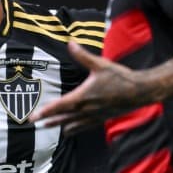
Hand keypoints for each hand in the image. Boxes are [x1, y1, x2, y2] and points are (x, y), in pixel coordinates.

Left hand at [30, 41, 149, 131]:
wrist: (139, 92)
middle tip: (34, 123)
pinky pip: (83, 127)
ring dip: (59, 125)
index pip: (59, 106)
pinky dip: (74, 128)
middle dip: (47, 120)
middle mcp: (86, 110)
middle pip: (62, 118)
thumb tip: (70, 43)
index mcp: (82, 97)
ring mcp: (93, 117)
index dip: (44, 112)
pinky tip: (70, 129)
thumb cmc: (120, 78)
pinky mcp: (101, 119)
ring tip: (48, 127)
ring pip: (72, 125)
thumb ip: (83, 56)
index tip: (33, 117)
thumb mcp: (100, 65)